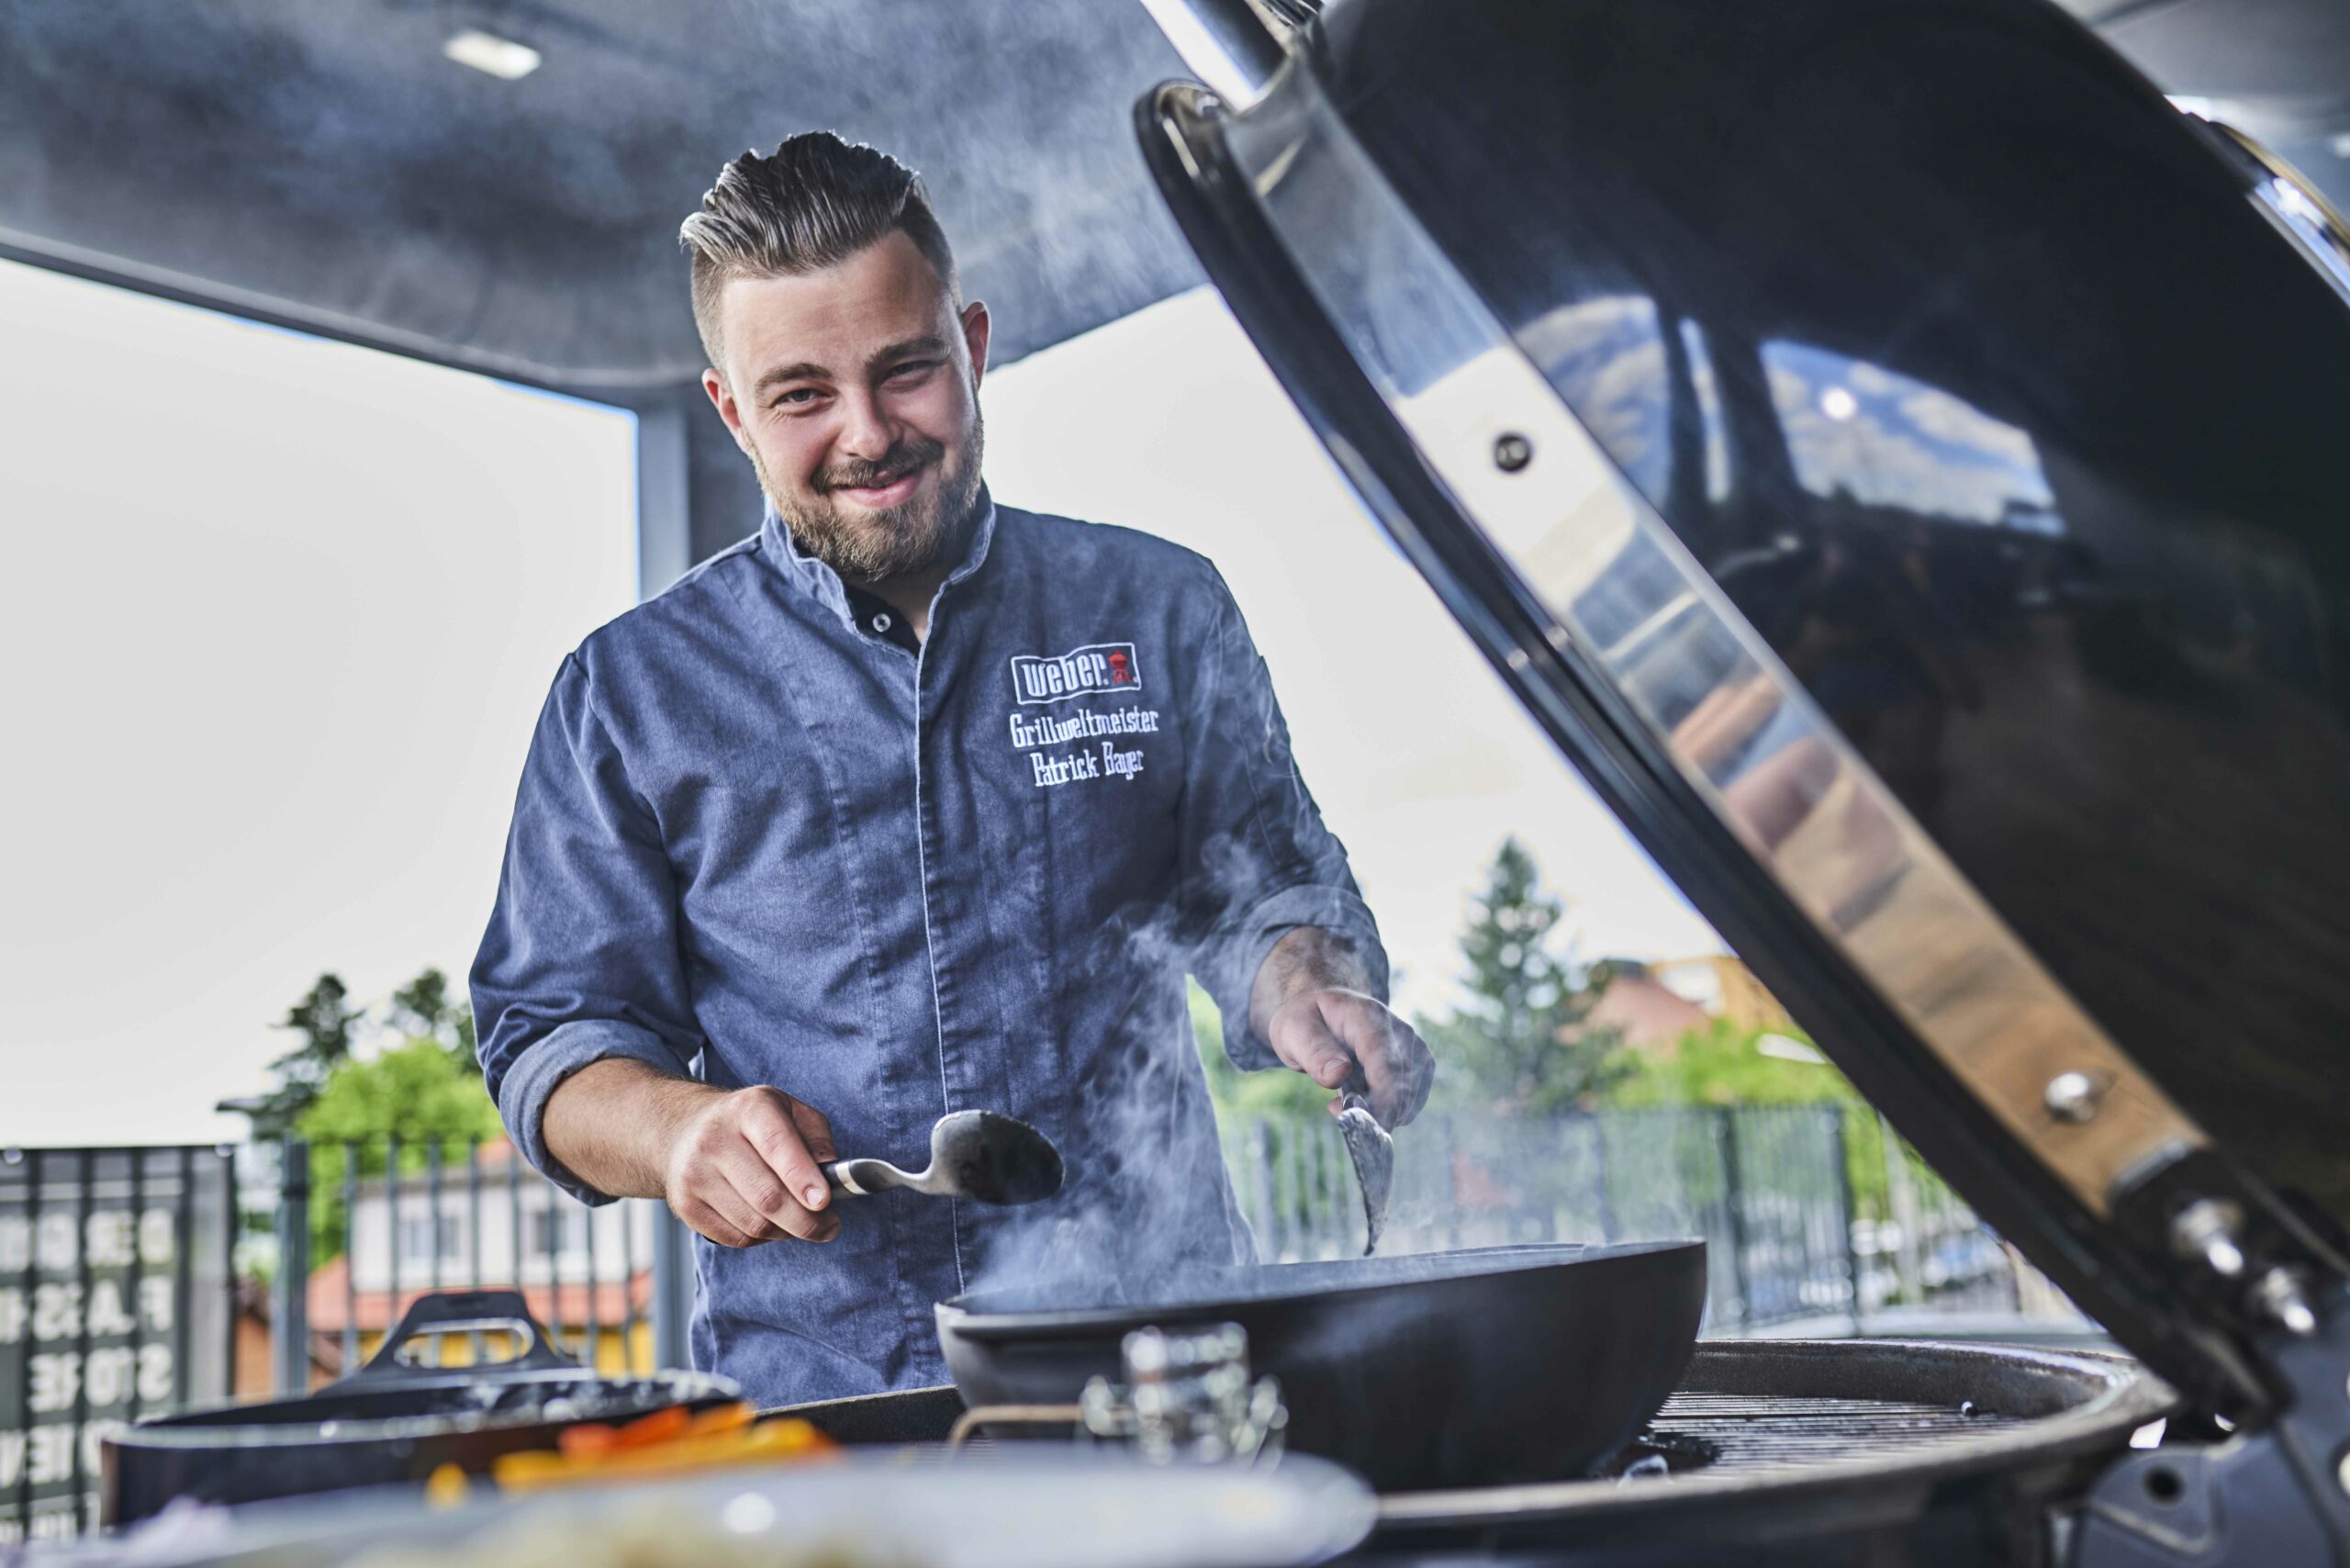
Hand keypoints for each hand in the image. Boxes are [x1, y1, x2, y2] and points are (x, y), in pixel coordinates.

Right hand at [661, 1086, 841, 1247]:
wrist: (683, 1130)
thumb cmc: (749, 1123)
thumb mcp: (788, 1110)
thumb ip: (816, 1137)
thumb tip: (831, 1174)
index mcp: (748, 1109)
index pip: (776, 1146)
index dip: (802, 1178)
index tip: (824, 1202)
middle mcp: (715, 1140)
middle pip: (768, 1197)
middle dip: (807, 1221)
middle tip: (829, 1227)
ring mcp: (695, 1175)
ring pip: (754, 1225)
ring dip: (787, 1232)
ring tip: (800, 1221)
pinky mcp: (685, 1206)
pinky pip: (736, 1238)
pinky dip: (762, 1239)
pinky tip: (769, 1222)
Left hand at [1264, 988, 1434, 1127]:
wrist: (1319, 1009)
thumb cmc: (1305, 1021)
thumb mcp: (1293, 1032)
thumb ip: (1315, 1052)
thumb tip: (1338, 1075)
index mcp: (1368, 1017)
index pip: (1386, 1065)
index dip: (1383, 1102)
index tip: (1370, 1128)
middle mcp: (1398, 1028)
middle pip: (1402, 1084)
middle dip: (1376, 1111)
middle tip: (1336, 1108)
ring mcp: (1412, 1044)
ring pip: (1411, 1095)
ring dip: (1382, 1111)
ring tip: (1343, 1097)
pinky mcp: (1417, 1061)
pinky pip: (1412, 1097)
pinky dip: (1391, 1109)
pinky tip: (1363, 1099)